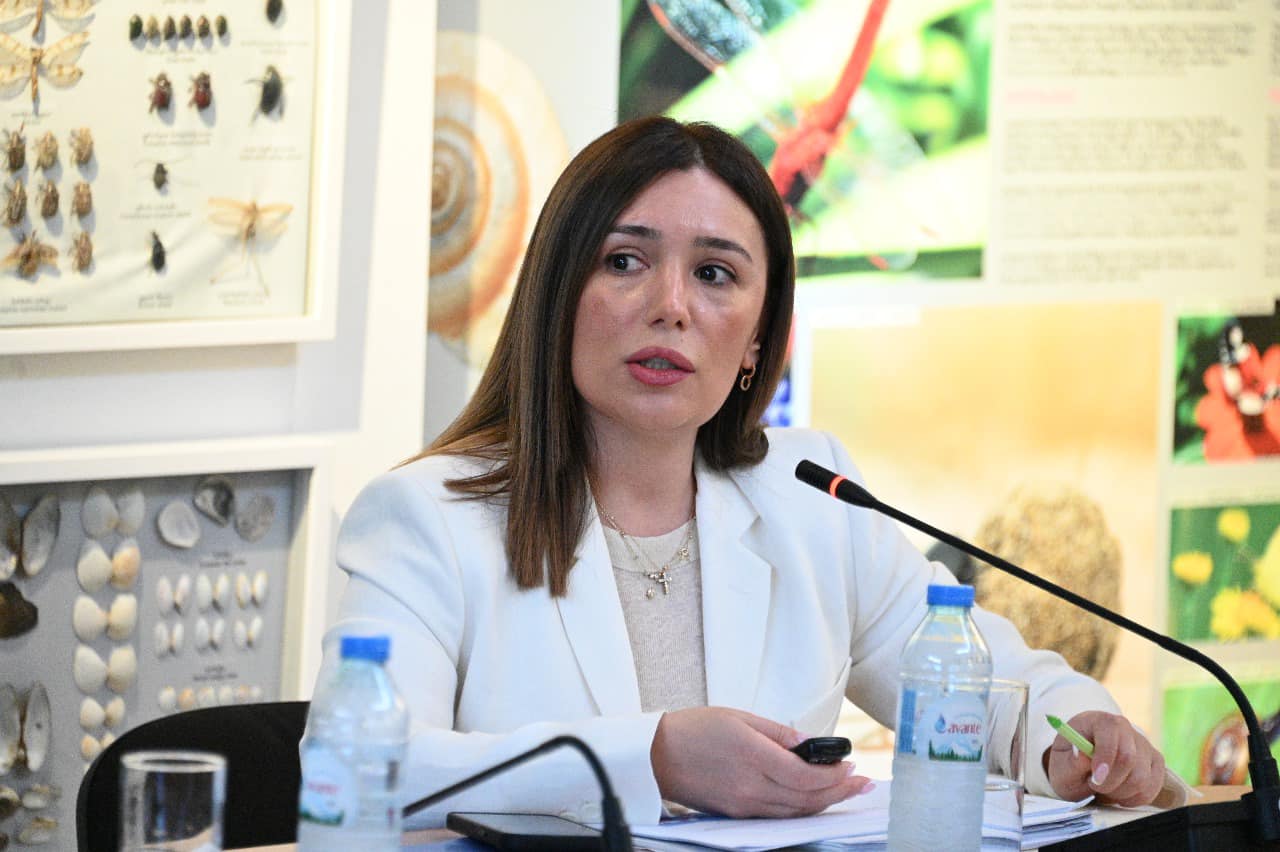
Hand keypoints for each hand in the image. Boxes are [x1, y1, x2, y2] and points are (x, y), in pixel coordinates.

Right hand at [650, 706, 872, 817]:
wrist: (657, 756)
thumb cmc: (694, 730)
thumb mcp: (738, 717)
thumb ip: (777, 732)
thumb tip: (808, 742)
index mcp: (753, 756)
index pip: (807, 775)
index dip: (834, 774)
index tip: (851, 767)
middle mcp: (751, 787)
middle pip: (807, 798)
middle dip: (839, 792)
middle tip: (862, 784)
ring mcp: (744, 804)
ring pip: (795, 811)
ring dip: (824, 803)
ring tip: (844, 792)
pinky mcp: (737, 813)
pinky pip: (778, 815)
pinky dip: (800, 808)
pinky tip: (812, 799)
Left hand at [1045, 711, 1165, 806]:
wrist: (1082, 767)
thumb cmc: (1070, 764)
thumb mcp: (1060, 766)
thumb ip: (1070, 763)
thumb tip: (1081, 755)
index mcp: (1098, 720)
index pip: (1110, 731)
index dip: (1104, 758)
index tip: (1095, 779)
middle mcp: (1124, 728)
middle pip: (1128, 758)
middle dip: (1110, 782)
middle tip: (1094, 786)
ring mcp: (1143, 744)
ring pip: (1142, 777)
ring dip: (1121, 792)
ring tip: (1104, 789)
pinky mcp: (1155, 762)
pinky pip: (1153, 787)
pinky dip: (1135, 798)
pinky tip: (1119, 795)